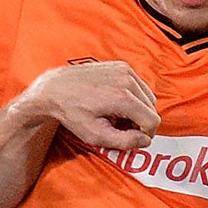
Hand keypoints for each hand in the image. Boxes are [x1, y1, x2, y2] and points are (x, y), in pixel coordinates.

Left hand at [17, 61, 158, 151]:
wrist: (55, 88)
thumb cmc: (71, 112)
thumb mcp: (96, 135)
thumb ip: (124, 142)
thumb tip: (144, 140)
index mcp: (123, 97)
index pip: (152, 120)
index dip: (145, 134)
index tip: (132, 138)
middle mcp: (127, 79)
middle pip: (152, 108)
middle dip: (141, 122)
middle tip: (122, 129)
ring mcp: (125, 70)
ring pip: (148, 97)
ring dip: (139, 110)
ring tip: (118, 117)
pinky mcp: (121, 66)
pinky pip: (139, 86)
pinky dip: (134, 98)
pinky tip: (116, 104)